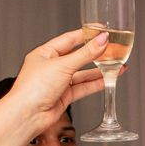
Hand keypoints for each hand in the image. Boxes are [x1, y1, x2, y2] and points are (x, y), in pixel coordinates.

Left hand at [0, 28, 127, 145]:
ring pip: (83, 73)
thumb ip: (86, 54)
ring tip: (115, 65)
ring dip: (99, 70)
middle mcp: (52, 67)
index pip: (70, 39)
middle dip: (96, 53)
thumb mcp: (63, 65)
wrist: (28, 115)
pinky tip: (107, 79)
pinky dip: (96, 83)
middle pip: (78, 56)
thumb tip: (102, 41)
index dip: (86, 34)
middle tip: (112, 48)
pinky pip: (83, 87)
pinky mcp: (65, 96)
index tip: (101, 30)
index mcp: (45, 53)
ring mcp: (58, 82)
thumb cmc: (33, 88)